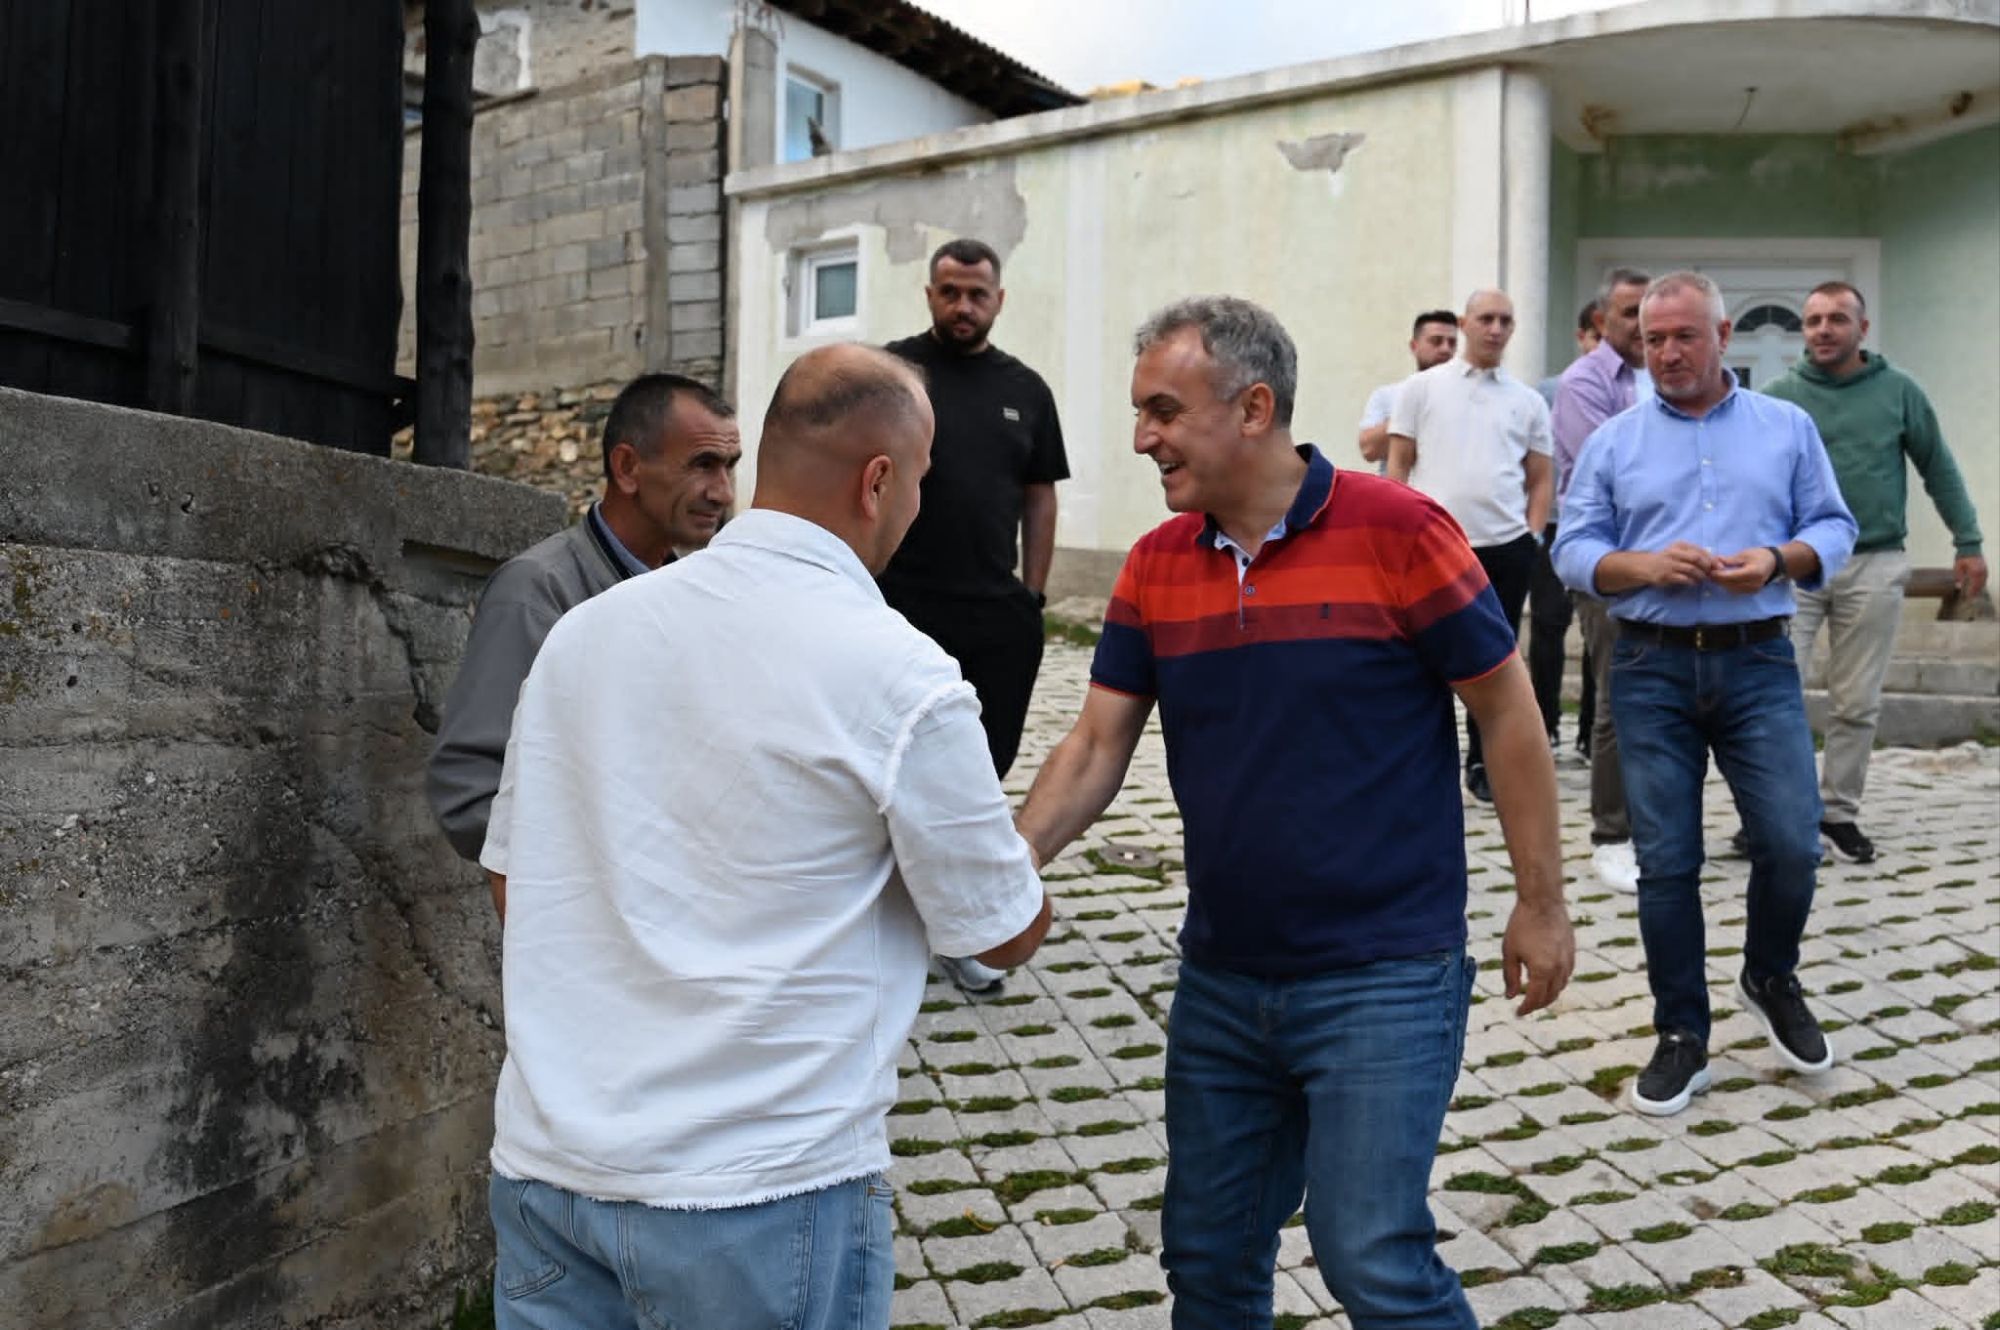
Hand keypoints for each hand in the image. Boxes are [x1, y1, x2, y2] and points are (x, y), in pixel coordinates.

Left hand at [1501, 898, 1574, 1016]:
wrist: (1543, 902)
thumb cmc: (1522, 925)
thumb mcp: (1510, 952)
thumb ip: (1510, 977)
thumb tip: (1510, 996)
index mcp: (1542, 971)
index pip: (1535, 999)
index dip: (1525, 1008)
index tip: (1517, 1013)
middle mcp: (1559, 969)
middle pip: (1550, 996)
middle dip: (1537, 1005)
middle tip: (1524, 1006)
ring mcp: (1568, 961)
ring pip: (1560, 987)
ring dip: (1548, 995)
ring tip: (1535, 995)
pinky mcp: (1572, 952)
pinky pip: (1566, 975)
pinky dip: (1557, 983)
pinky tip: (1547, 980)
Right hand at [1646, 541, 1714, 587]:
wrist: (1646, 566)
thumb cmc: (1666, 559)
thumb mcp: (1679, 551)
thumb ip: (1694, 553)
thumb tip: (1714, 559)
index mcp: (1680, 545)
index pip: (1700, 550)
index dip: (1712, 558)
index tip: (1719, 566)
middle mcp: (1675, 553)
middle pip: (1697, 558)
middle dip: (1707, 567)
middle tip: (1711, 573)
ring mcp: (1670, 564)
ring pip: (1692, 569)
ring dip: (1701, 575)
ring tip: (1703, 579)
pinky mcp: (1667, 575)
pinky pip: (1684, 579)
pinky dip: (1692, 581)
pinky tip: (1694, 583)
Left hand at [1709, 546, 1778, 594]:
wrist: (1773, 562)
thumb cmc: (1759, 555)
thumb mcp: (1744, 554)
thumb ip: (1730, 560)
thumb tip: (1715, 561)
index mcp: (1753, 572)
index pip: (1731, 576)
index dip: (1719, 575)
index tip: (1710, 571)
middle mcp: (1754, 583)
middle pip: (1730, 584)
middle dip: (1718, 579)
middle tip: (1709, 573)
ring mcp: (1753, 589)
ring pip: (1731, 589)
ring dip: (1722, 583)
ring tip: (1714, 575)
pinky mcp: (1751, 592)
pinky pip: (1736, 591)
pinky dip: (1728, 586)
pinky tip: (1723, 579)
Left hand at [1954, 554, 1988, 599]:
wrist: (1970, 547)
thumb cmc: (1963, 556)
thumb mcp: (1958, 567)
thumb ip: (1958, 577)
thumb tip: (1958, 587)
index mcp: (1975, 572)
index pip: (1974, 585)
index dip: (1971, 592)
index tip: (1968, 597)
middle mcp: (1982, 572)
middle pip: (1980, 585)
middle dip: (1976, 591)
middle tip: (1971, 597)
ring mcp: (1985, 569)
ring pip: (1984, 582)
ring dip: (1979, 587)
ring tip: (1974, 593)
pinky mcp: (1985, 567)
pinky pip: (1985, 578)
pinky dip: (1982, 582)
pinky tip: (1978, 585)